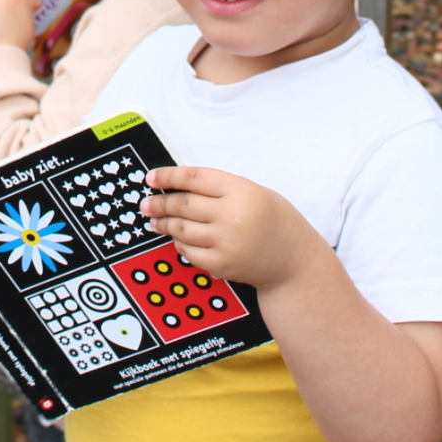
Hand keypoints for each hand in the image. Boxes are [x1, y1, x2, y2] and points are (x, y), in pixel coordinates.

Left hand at [141, 166, 325, 288]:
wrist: (295, 261)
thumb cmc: (274, 221)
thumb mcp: (254, 191)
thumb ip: (220, 188)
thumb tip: (178, 186)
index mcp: (242, 191)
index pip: (194, 178)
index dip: (168, 176)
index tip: (151, 178)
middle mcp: (233, 216)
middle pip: (183, 204)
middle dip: (159, 203)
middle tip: (146, 203)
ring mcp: (227, 243)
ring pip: (181, 229)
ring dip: (164, 223)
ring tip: (154, 220)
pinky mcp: (222, 265)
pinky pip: (189, 252)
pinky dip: (180, 243)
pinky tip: (177, 238)